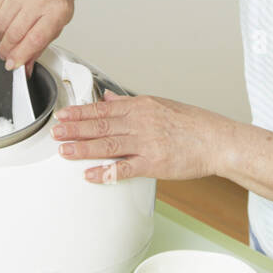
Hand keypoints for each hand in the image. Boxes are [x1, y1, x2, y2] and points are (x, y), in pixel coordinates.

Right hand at [0, 0, 77, 76]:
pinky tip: (5, 15)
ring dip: (0, 35)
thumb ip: (40, 45)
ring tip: (8, 32)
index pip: (34, 40)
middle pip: (13, 34)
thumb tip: (23, 66)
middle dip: (7, 49)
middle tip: (6, 53)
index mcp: (57, 9)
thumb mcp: (58, 21)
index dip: (19, 56)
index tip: (12, 64)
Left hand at [52, 89, 231, 182]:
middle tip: (55, 132)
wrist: (217, 140)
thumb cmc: (193, 124)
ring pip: (107, 145)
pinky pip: (124, 169)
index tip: (63, 115)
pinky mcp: (154, 164)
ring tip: (64, 150)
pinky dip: (105, 172)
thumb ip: (130, 103)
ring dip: (82, 148)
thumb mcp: (159, 104)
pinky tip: (90, 174)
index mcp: (141, 106)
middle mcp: (141, 122)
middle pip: (100, 125)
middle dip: (74, 129)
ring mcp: (146, 143)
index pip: (103, 108)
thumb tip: (109, 98)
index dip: (79, 112)